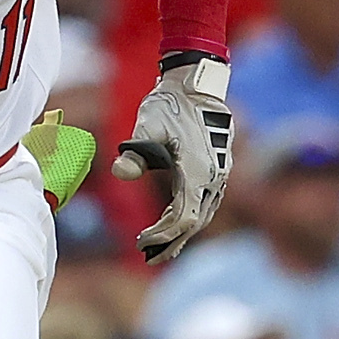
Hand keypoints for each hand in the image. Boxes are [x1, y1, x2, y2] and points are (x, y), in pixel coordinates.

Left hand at [111, 57, 233, 263]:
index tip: (141, 242)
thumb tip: (119, 173)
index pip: (183, 218)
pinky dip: (187, 215)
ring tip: (157, 246)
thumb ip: (134, 153)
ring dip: (180, 231)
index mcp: (198, 171)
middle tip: (148, 256)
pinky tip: (169, 220)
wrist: (197, 82)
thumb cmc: (170, 102)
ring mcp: (218, 173)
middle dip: (171, 241)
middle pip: (195, 222)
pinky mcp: (217, 168)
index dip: (163, 235)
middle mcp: (213, 176)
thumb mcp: (147, 125)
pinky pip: (204, 200)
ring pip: (202, 213)